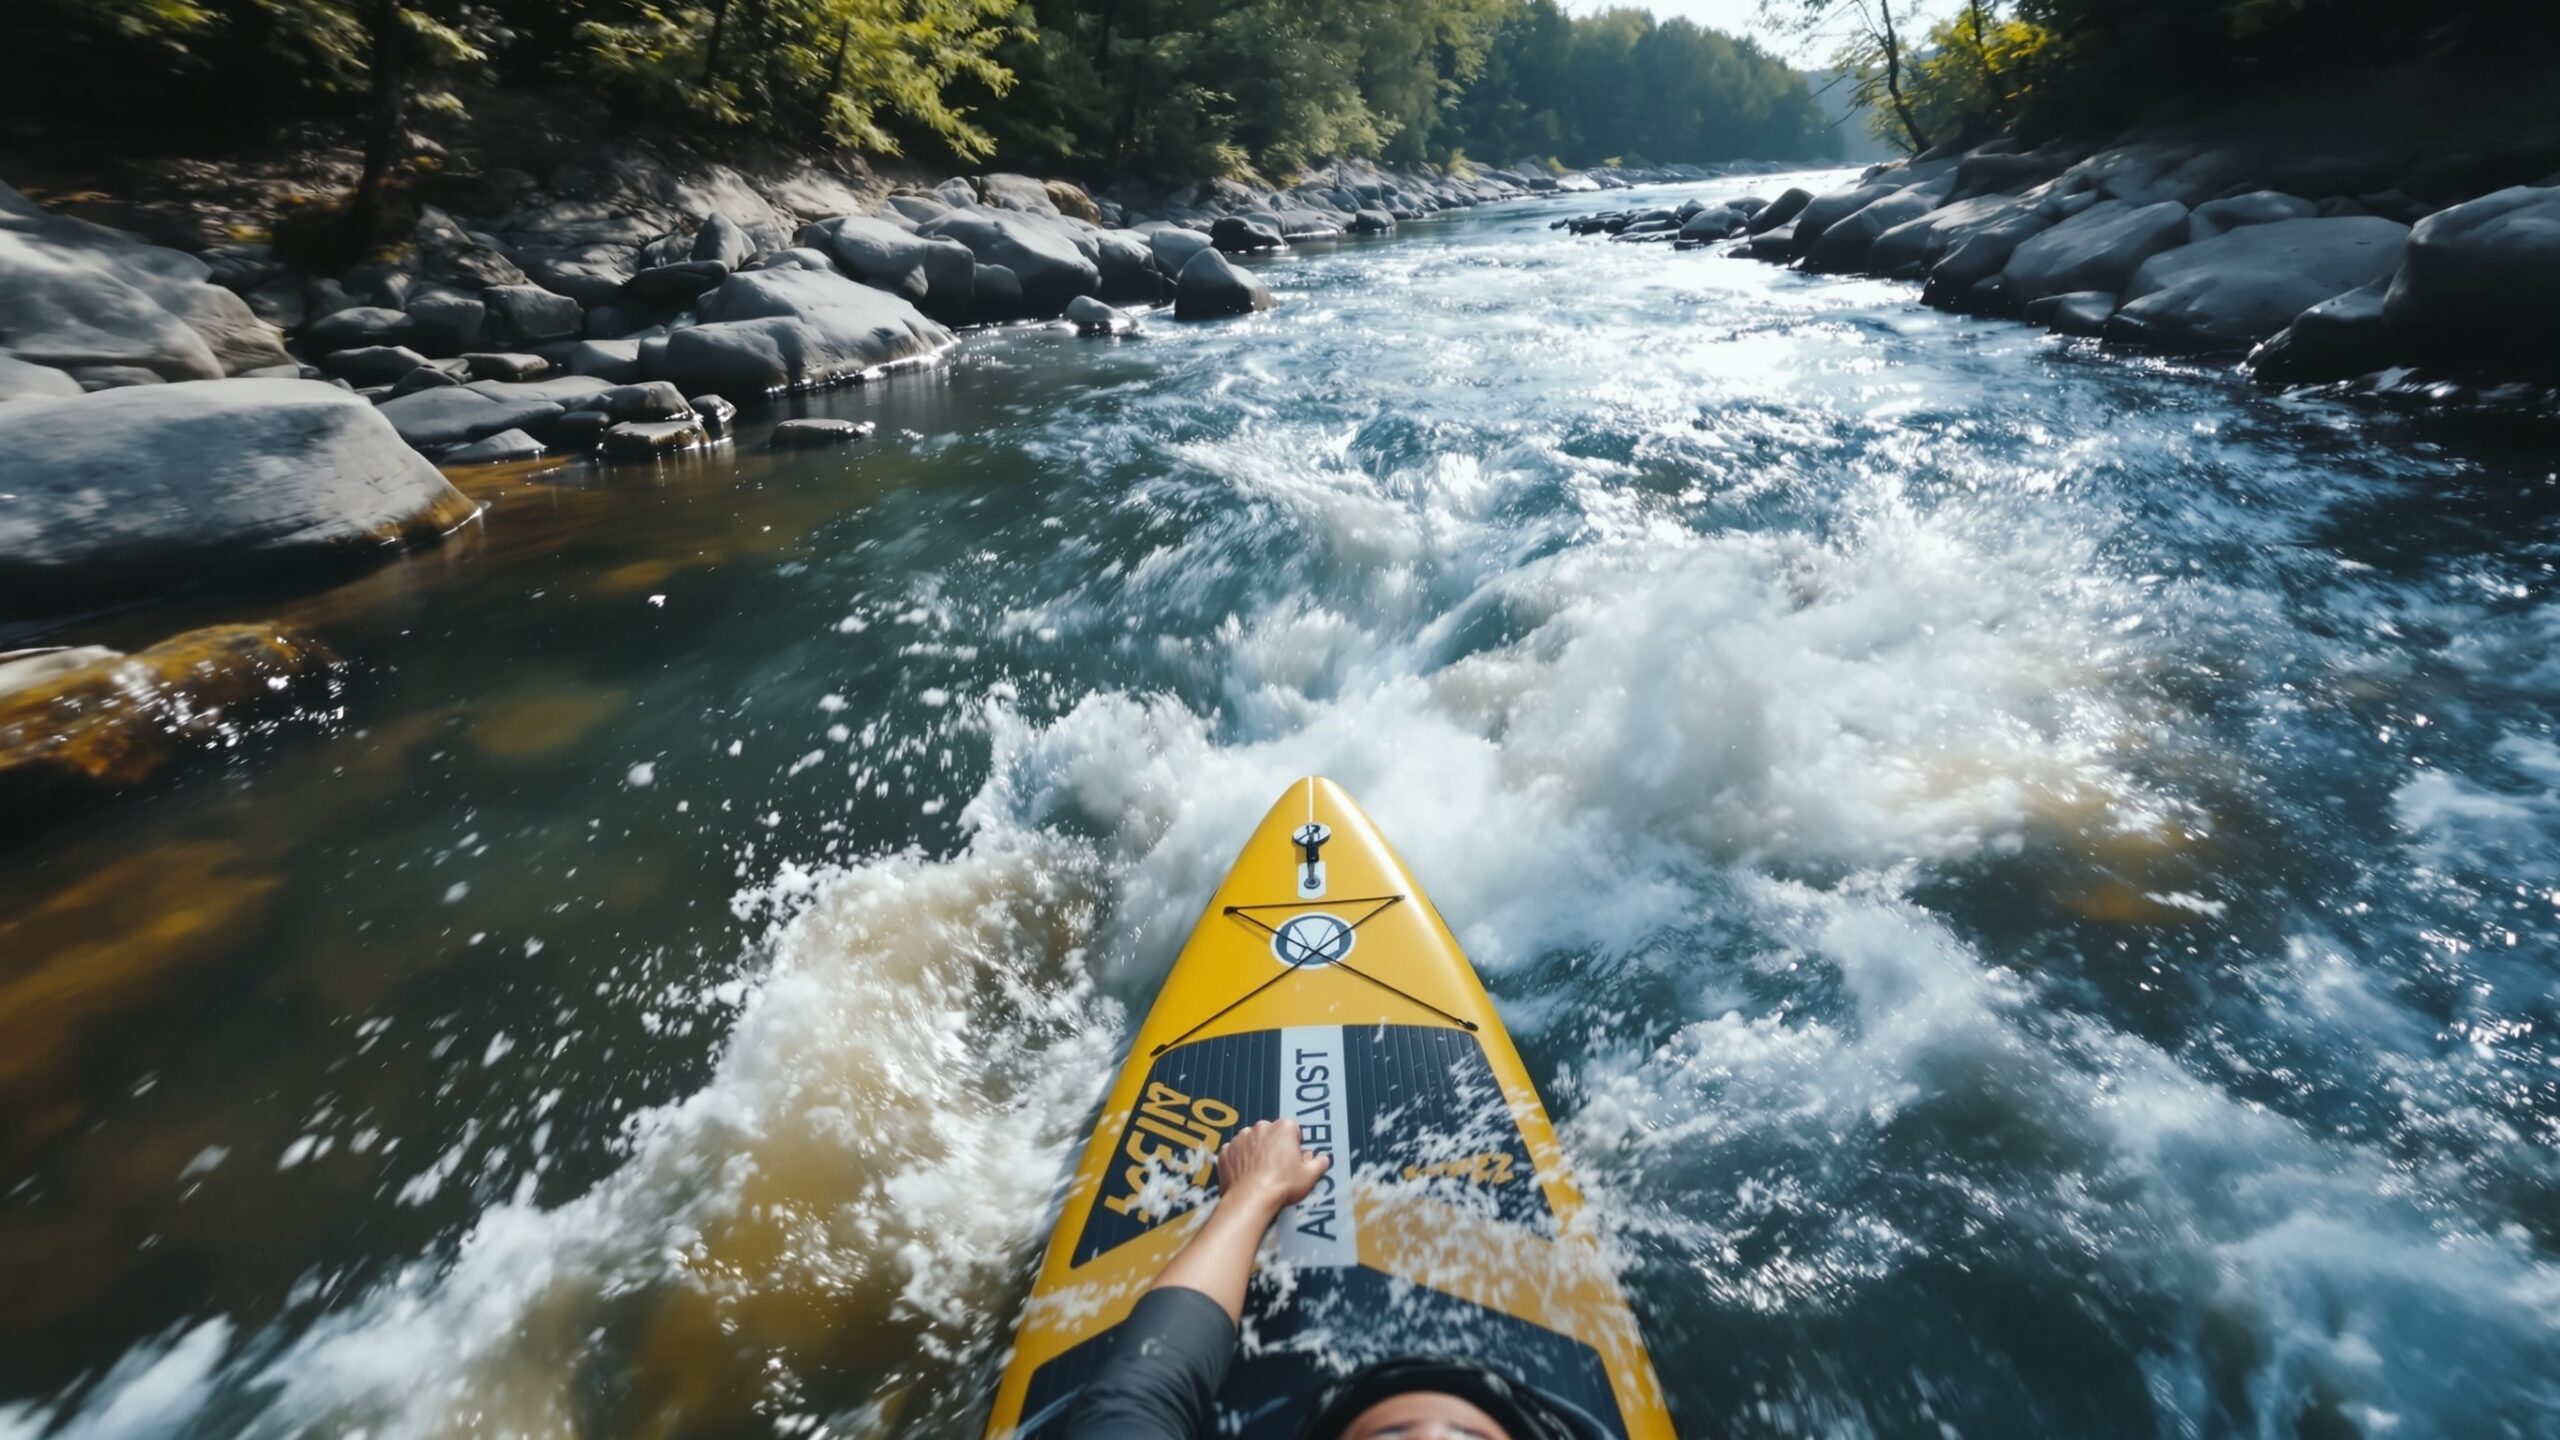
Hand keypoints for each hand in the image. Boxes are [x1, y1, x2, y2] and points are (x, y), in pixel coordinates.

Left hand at [1216, 1118, 1330, 1214]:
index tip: (1293, 1159)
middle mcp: (1259, 1127)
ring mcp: (1239, 1138)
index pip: (1292, 1129)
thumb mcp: (1309, 1176)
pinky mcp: (1225, 1151)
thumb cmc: (1283, 1185)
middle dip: (1273, 1145)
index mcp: (1282, 1128)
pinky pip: (1234, 1152)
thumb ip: (1318, 1163)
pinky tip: (1244, 1175)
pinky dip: (1239, 1160)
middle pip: (1270, 1132)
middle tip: (1277, 1167)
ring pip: (1251, 1141)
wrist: (1250, 1199)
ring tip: (1259, 1172)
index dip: (1294, 1144)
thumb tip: (1323, 1158)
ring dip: (1255, 1151)